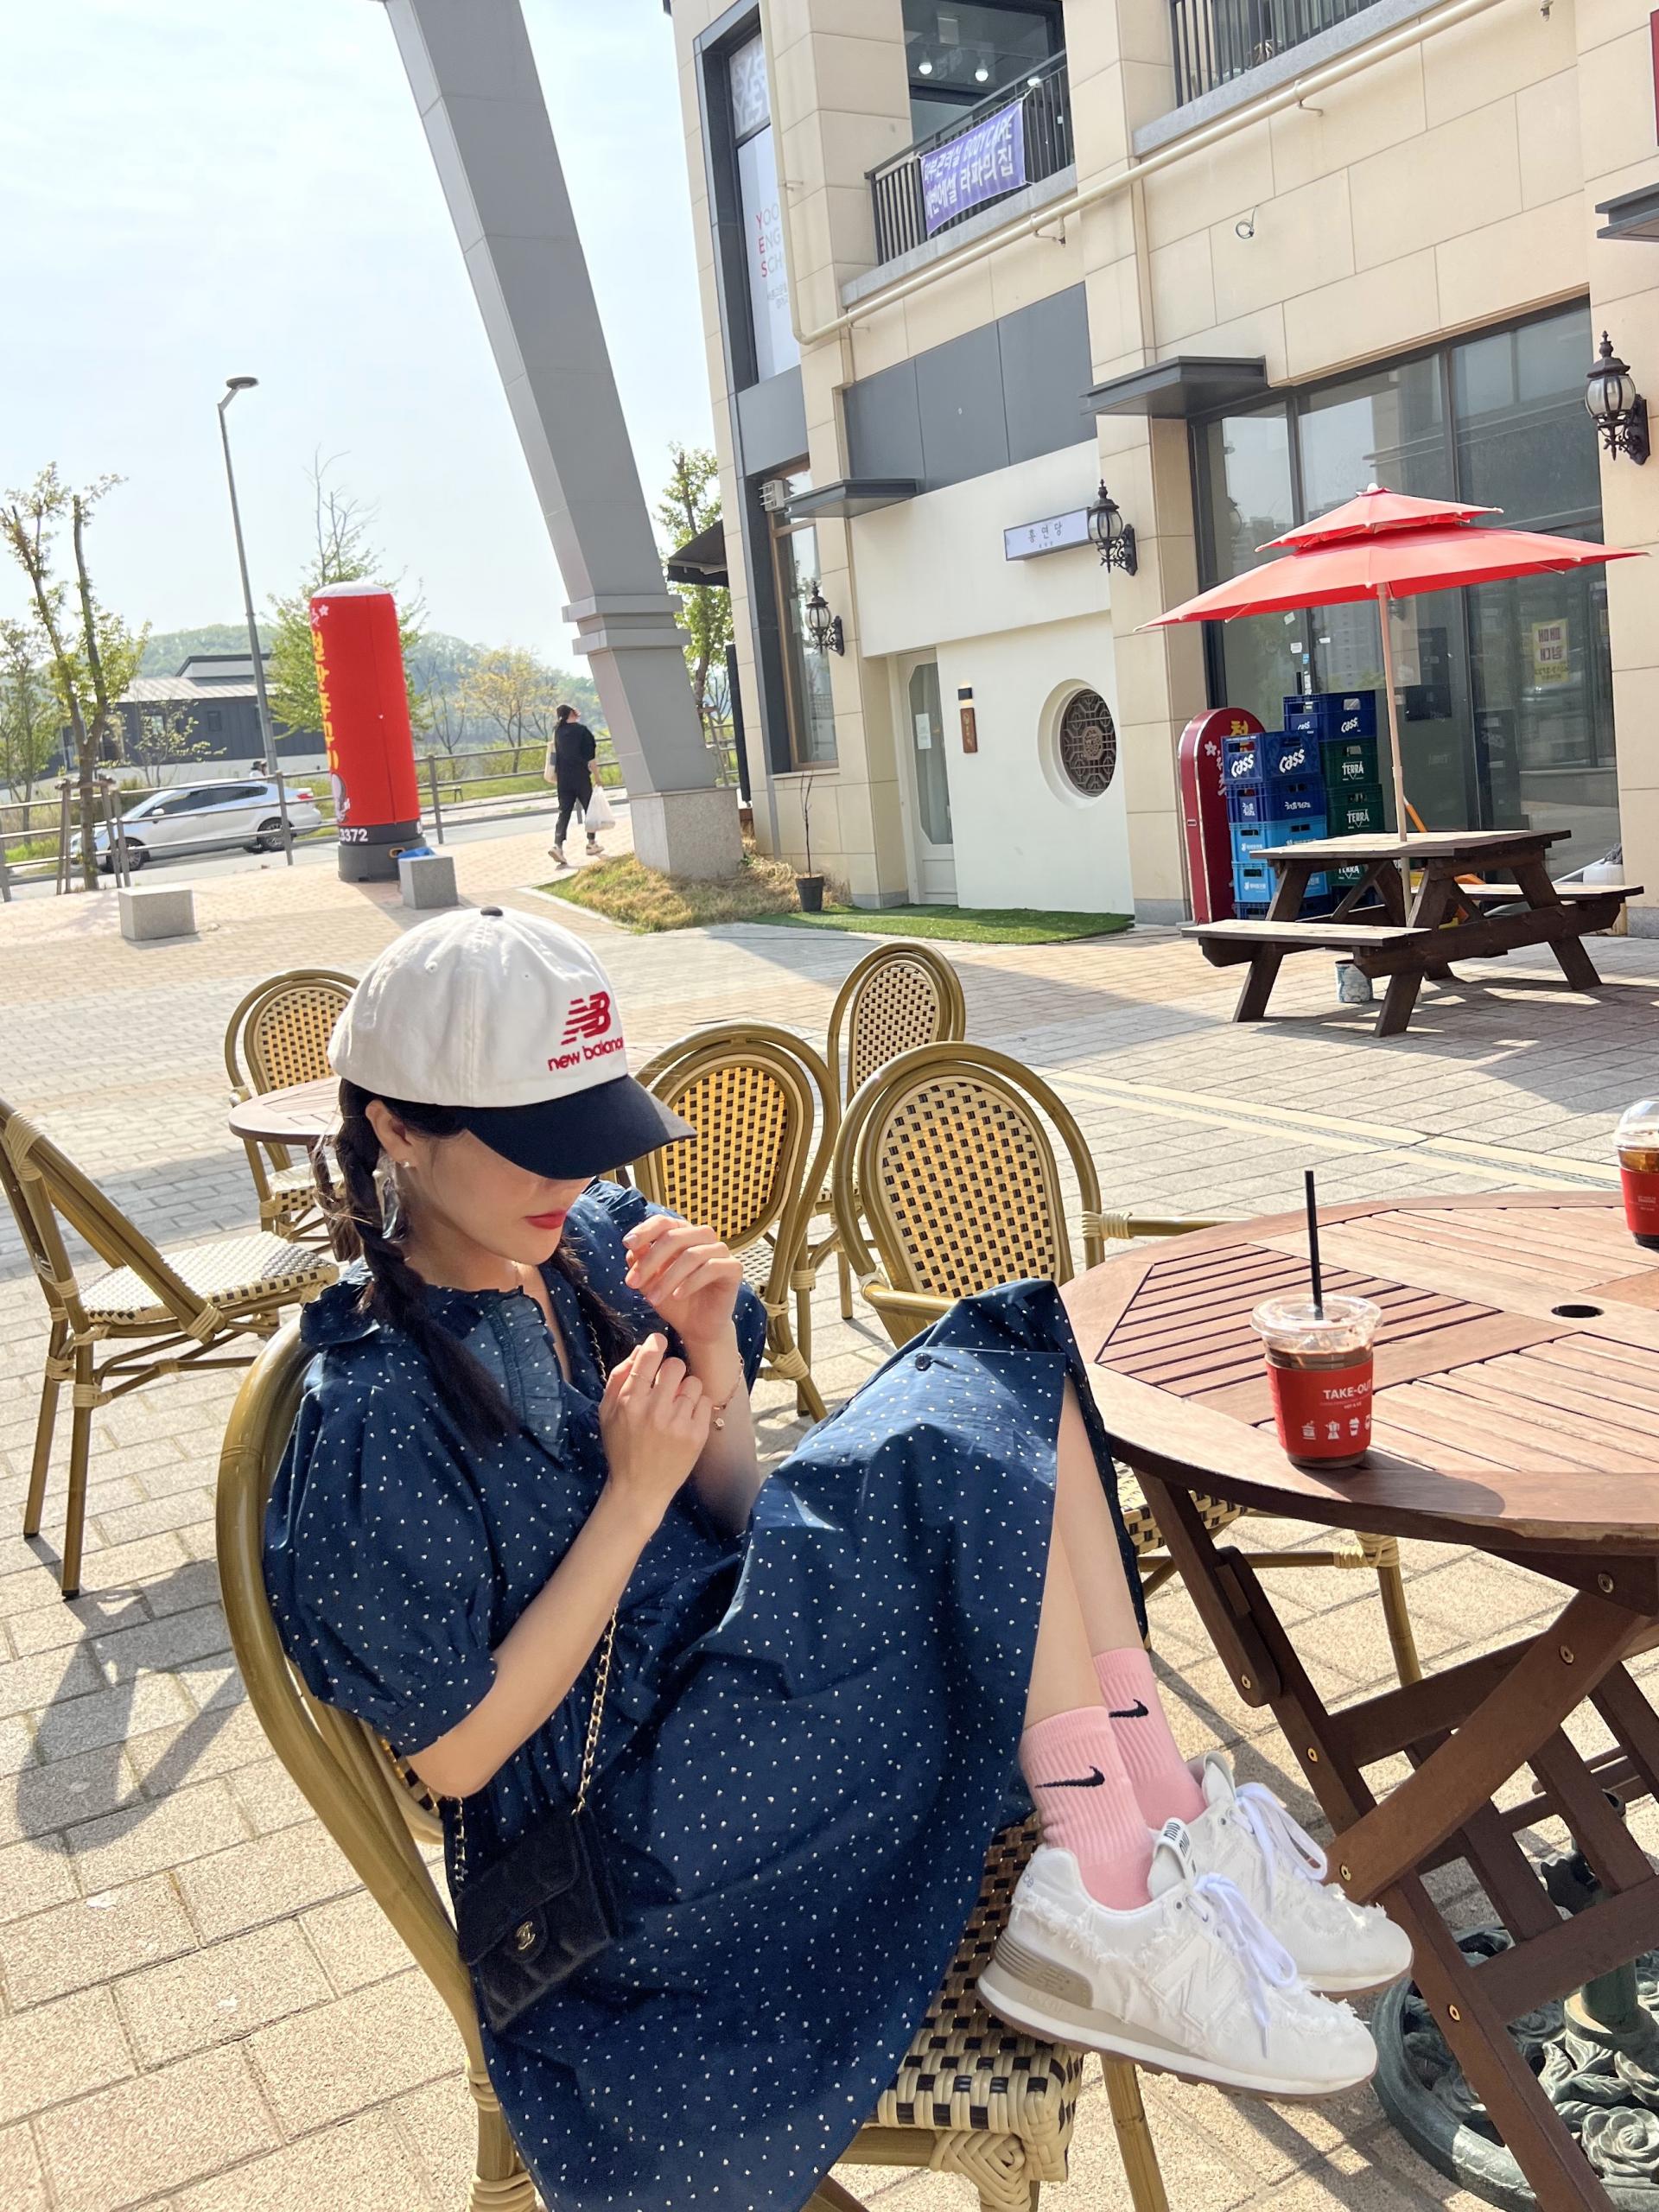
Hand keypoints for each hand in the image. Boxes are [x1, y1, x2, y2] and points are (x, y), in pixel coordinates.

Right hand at [598, 1334, 711, 1531]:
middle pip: (676, 1365)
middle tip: (667, 1385)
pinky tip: (685, 1419)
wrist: (639, 1489)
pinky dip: (697, 1407)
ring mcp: (678, 1423)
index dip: (656, 1344)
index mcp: (629, 1402)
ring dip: (685, 1390)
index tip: (659, 1343)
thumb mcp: (606, 1412)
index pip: (649, 1357)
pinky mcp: (697, 1435)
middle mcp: (654, 1410)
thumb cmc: (621, 1447)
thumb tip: (641, 1348)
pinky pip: (706, 1402)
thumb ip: (619, 1377)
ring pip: (693, 1383)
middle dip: (671, 1371)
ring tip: (676, 1406)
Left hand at [623, 1216, 742, 1350]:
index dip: (645, 1230)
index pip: (664, 1222)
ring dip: (668, 1278)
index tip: (627, 1244)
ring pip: (692, 1255)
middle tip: (632, 1283)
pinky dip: (690, 1282)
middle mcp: (703, 1237)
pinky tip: (677, 1296)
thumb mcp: (650, 1282)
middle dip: (650, 1260)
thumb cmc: (674, 1302)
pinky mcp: (734, 1268)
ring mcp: (720, 1251)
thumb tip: (631, 1248)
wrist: (697, 1328)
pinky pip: (711, 1268)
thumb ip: (641, 1263)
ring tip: (652, 1299)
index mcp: (683, 1235)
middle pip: (675, 1236)